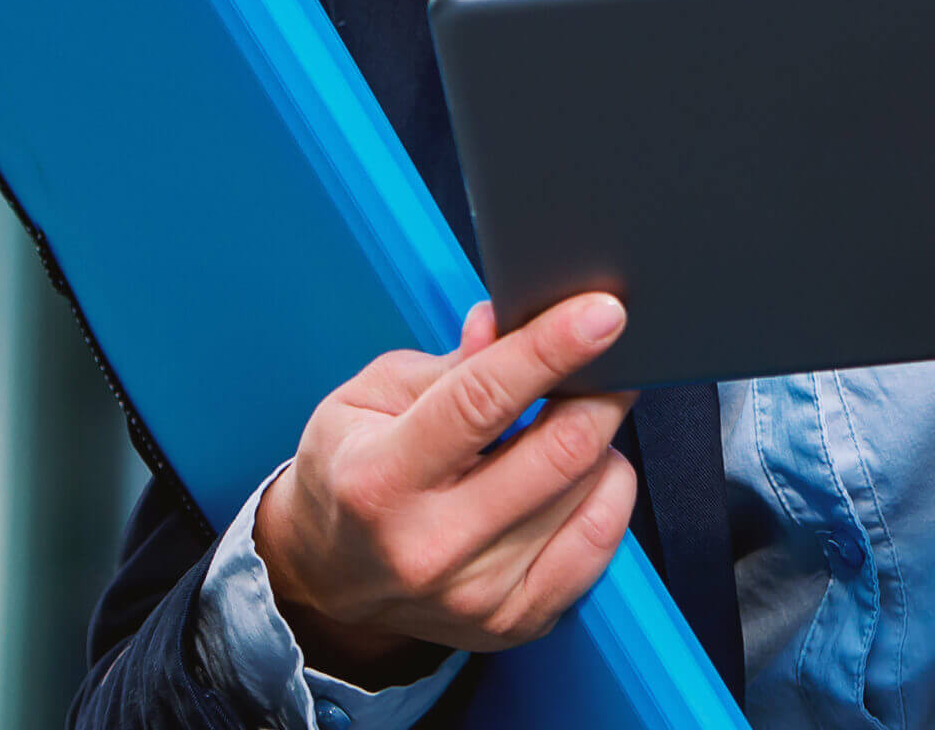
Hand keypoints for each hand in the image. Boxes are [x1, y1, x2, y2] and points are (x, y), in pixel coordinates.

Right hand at [251, 295, 642, 685]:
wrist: (329, 577)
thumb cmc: (350, 473)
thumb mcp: (367, 399)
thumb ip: (448, 364)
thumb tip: (509, 325)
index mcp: (380, 479)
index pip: (482, 402)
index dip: (550, 349)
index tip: (602, 313)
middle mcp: (430, 546)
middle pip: (560, 454)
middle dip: (600, 393)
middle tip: (604, 364)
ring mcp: (478, 594)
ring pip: (592, 495)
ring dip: (600, 445)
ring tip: (566, 428)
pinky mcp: (516, 622)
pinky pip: (601, 544)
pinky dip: (604, 495)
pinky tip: (576, 479)